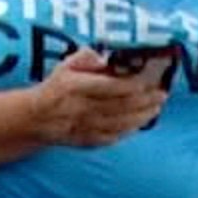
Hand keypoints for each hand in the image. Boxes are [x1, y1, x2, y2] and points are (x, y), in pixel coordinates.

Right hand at [28, 50, 167, 149]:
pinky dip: (129, 131)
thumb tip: (104, 57)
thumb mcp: (66, 65)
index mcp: (77, 87)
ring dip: (142, 116)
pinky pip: (112, 137)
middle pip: (121, 106)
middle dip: (146, 100)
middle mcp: (83, 108)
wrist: (35, 118)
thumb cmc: (56, 87)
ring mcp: (86, 127)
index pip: (112, 87)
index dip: (134, 85)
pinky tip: (140, 123)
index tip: (150, 80)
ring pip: (120, 124)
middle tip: (162, 94)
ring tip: (156, 108)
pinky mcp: (87, 140)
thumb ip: (86, 58)